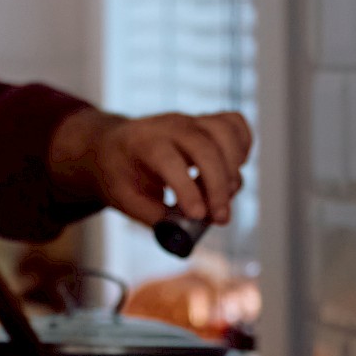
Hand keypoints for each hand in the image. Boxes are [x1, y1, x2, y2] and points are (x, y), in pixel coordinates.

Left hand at [51, 108, 253, 228]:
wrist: (112, 146)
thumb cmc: (120, 174)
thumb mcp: (125, 200)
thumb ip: (156, 218)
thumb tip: (187, 235)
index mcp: (142, 142)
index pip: (169, 160)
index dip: (188, 189)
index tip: (198, 216)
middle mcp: (169, 126)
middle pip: (204, 147)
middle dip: (218, 186)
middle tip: (220, 219)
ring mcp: (191, 120)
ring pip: (225, 132)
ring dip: (233, 168)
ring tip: (225, 196)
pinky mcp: (206, 122)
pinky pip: (235, 124)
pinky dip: (242, 147)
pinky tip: (232, 171)